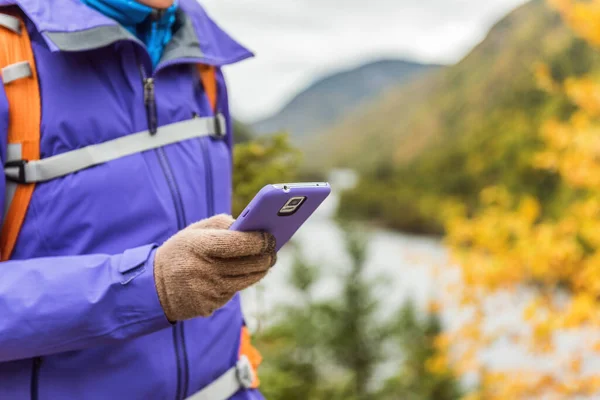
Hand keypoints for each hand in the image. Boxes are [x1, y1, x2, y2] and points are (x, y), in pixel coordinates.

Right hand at [154, 214, 275, 320]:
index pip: (238, 243)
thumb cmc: (181, 252)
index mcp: (199, 246)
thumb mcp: (194, 232)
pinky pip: (234, 291)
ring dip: (261, 270)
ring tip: (267, 260)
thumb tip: (253, 227)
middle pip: (248, 264)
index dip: (259, 240)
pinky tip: (243, 274)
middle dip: (267, 255)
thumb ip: (222, 224)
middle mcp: (203, 270)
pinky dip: (241, 282)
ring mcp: (207, 291)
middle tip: (274, 249)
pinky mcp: (209, 306)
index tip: (270, 236)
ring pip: (247, 280)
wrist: (153, 288)